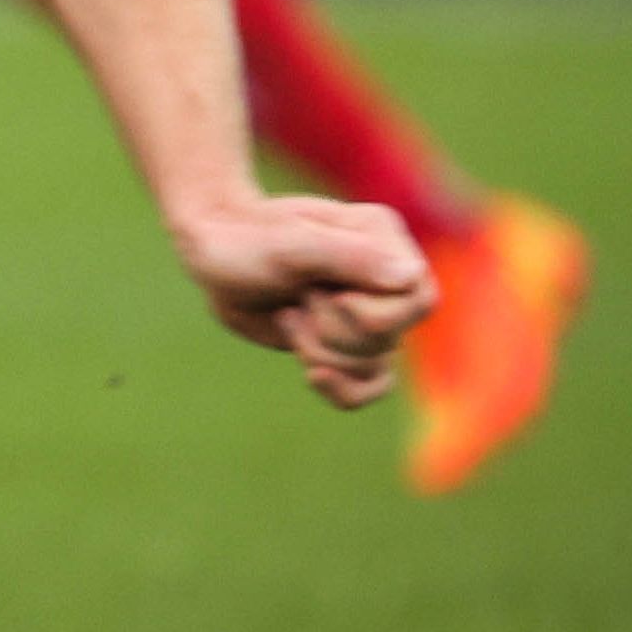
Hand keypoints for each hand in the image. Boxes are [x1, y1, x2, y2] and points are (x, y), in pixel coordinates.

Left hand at [172, 194, 434, 409]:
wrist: (213, 256)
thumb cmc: (246, 240)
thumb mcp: (289, 245)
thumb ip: (348, 256)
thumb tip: (409, 277)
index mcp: (384, 241)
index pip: (419, 300)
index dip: (373, 313)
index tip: (330, 294)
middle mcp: (386, 279)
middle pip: (390, 339)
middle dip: (333, 331)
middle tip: (300, 297)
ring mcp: (368, 313)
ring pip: (373, 367)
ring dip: (319, 351)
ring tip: (288, 315)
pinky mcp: (345, 343)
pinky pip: (368, 388)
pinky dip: (341, 390)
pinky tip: (311, 375)